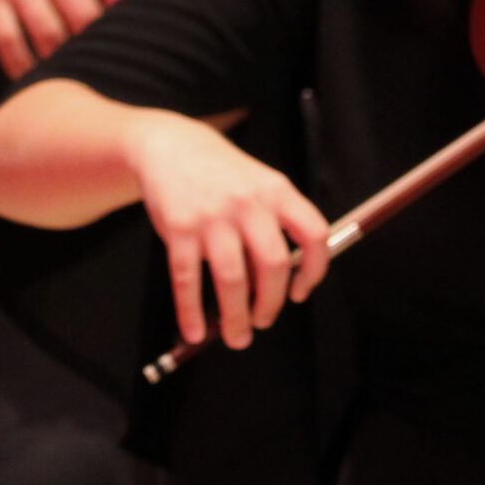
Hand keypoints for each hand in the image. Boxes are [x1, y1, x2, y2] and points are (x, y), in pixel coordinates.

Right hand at [0, 0, 132, 78]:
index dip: (125, 7)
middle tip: (90, 62)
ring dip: (57, 61)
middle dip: (90, 45)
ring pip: (49, 35)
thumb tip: (115, 4)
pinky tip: (25, 75)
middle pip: (85, 16)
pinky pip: (9, 42)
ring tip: (61, 74)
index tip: (120, 25)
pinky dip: (19, 65)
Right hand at [131, 113, 330, 348]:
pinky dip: (190, 312)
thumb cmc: (219, 175)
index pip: (313, 234)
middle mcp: (248, 204)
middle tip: (262, 322)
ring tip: (236, 336)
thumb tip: (277, 283)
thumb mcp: (257, 185)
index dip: (314, 270)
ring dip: (235, 316)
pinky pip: (186, 279)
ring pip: (232, 278)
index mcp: (277, 192)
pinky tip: (193, 330)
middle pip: (272, 265)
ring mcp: (212, 217)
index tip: (300, 294)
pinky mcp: (178, 228)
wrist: (170, 147)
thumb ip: (273, 224)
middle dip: (270, 304)